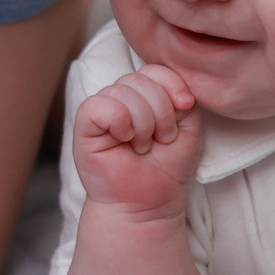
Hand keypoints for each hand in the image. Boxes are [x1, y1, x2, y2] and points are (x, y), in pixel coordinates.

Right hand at [74, 64, 203, 217]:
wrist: (147, 205)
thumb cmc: (166, 170)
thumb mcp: (189, 129)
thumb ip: (183, 100)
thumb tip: (173, 89)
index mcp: (145, 95)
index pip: (156, 69)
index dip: (173, 84)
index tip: (185, 108)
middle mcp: (122, 98)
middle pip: (142, 78)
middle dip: (161, 111)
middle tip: (160, 140)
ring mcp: (102, 110)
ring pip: (124, 91)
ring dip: (143, 123)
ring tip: (142, 147)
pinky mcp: (85, 124)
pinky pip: (100, 105)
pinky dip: (120, 122)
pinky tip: (123, 140)